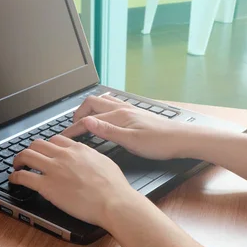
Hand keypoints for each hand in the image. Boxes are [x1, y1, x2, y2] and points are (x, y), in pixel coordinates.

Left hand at [9, 136, 138, 226]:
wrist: (114, 202)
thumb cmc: (115, 188)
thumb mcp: (104, 162)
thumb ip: (91, 157)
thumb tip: (87, 158)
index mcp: (78, 149)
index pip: (55, 139)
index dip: (47, 145)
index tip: (44, 151)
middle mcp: (63, 155)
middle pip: (38, 144)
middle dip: (30, 149)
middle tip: (27, 157)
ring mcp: (53, 169)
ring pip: (27, 155)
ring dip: (18, 160)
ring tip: (16, 165)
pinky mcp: (46, 186)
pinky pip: (23, 176)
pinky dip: (14, 176)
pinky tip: (13, 179)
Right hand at [62, 95, 191, 159]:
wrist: (184, 139)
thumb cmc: (161, 143)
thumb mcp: (131, 141)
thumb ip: (107, 131)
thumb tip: (87, 123)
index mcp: (119, 116)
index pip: (88, 120)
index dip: (73, 129)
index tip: (63, 138)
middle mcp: (122, 109)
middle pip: (91, 103)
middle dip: (77, 114)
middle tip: (71, 128)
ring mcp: (129, 109)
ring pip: (101, 103)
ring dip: (89, 110)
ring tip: (82, 122)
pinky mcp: (134, 113)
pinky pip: (111, 106)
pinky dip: (100, 110)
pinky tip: (102, 119)